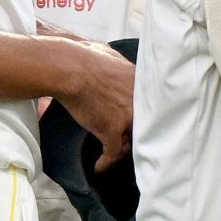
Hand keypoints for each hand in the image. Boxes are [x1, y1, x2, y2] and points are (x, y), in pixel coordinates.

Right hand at [52, 38, 133, 170]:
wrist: (69, 68)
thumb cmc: (84, 57)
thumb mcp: (111, 54)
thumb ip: (121, 65)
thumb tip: (117, 64)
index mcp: (141, 82)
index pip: (151, 105)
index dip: (146, 116)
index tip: (140, 123)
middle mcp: (139, 101)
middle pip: (144, 125)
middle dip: (138, 134)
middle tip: (131, 142)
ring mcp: (127, 117)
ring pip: (131, 141)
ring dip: (122, 149)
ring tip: (115, 154)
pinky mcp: (112, 130)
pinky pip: (113, 153)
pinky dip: (106, 162)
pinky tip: (100, 166)